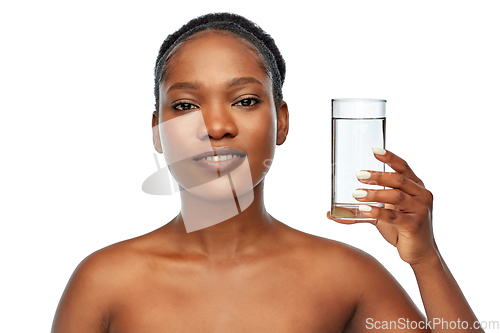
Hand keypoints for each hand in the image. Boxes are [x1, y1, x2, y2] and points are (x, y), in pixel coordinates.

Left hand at [327, 148, 438, 265]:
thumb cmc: (401, 229)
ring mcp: (420, 210)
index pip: (403, 167)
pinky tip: (363, 209)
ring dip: (374, 193)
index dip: (390, 157)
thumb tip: (330, 213)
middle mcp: (421, 195)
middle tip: (358, 175)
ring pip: (396, 196)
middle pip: (398, 180)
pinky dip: (377, 211)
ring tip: (356, 194)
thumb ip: (361, 211)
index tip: (373, 149)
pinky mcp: (414, 225)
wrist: (419, 253)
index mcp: (416, 187)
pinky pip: (393, 216)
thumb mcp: (381, 216)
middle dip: (378, 176)